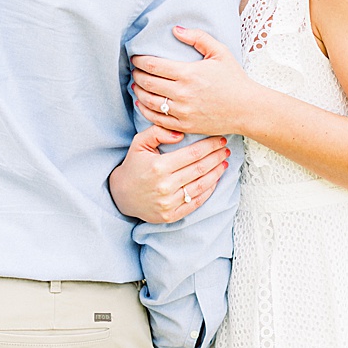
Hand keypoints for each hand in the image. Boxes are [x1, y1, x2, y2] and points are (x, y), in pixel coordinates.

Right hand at [109, 124, 229, 223]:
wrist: (121, 195)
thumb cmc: (133, 166)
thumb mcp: (139, 143)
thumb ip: (157, 132)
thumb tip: (180, 134)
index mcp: (159, 166)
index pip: (193, 154)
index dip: (210, 146)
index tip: (220, 140)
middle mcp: (165, 186)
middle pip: (200, 169)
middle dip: (216, 157)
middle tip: (225, 150)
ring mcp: (168, 202)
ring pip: (201, 185)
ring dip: (216, 173)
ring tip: (224, 163)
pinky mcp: (171, 215)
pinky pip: (196, 202)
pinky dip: (209, 191)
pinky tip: (215, 180)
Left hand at [131, 27, 256, 134]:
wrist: (247, 108)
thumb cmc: (234, 79)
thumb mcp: (220, 53)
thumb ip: (198, 37)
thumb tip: (176, 29)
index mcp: (189, 73)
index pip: (153, 66)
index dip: (140, 61)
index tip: (136, 58)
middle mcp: (183, 93)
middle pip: (147, 83)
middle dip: (137, 75)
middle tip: (135, 71)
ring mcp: (183, 111)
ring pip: (149, 102)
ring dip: (138, 92)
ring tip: (137, 85)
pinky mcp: (184, 125)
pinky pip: (157, 119)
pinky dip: (145, 110)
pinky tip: (143, 103)